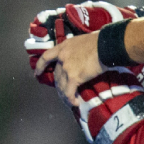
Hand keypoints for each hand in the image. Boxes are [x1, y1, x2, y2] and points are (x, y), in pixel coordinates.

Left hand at [29, 1, 143, 104]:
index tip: (37, 73)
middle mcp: (62, 57)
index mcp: (63, 47)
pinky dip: (71, 99)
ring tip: (69, 100)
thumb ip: (75, 49)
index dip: (40, 66)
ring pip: (61, 85)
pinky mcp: (74, 77)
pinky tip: (75, 103)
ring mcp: (66, 67)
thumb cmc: (99, 41)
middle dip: (59, 84)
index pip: (46, 57)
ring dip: (64, 94)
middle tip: (63, 91)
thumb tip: (80, 55)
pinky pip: (69, 92)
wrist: (106, 45)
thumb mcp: (81, 41)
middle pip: (56, 74)